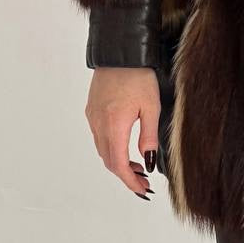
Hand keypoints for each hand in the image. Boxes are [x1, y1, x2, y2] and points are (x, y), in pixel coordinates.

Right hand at [85, 67, 161, 196]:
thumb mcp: (151, 108)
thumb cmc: (138, 76)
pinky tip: (124, 146)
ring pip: (102, 149)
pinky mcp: (92, 110)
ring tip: (137, 167)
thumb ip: (148, 138)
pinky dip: (111, 148)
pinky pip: (99, 136)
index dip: (129, 181)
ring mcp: (93, 117)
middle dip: (125, 175)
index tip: (141, 189)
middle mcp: (99, 124)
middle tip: (142, 182)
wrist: (121, 53)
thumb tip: (148, 161)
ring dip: (118, 162)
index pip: (118, 164)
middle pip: (108, 160)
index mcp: (114, 125)